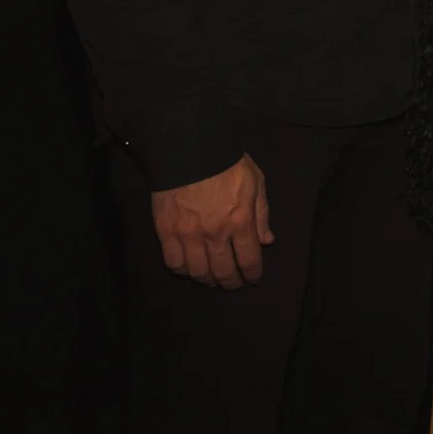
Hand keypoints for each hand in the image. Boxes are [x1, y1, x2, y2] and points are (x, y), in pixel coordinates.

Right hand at [151, 154, 272, 288]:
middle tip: (233, 284)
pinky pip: (173, 263)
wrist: (190, 150)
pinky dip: (182, 270)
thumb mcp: (256, 183)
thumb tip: (267, 241)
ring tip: (212, 279)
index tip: (253, 279)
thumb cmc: (228, 164)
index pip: (249, 260)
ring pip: (198, 272)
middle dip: (231, 282)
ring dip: (207, 280)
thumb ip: (262, 214)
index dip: (253, 274)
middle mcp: (215, 234)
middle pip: (223, 271)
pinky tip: (189, 268)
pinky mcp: (166, 232)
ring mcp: (188, 235)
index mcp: (241, 221)